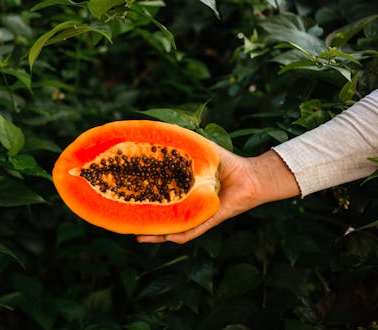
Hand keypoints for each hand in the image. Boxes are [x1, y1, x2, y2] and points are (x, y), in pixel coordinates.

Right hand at [136, 144, 299, 243]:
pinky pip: (193, 231)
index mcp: (183, 190)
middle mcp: (188, 205)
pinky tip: (167, 237)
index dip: (144, 198)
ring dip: (157, 235)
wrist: (251, 175)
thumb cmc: (227, 162)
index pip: (160, 197)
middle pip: (163, 216)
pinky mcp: (210, 220)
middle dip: (145, 222)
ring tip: (140, 237)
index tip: (126, 197)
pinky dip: (180, 235)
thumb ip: (181, 141)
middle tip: (127, 223)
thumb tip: (159, 130)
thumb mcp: (200, 149)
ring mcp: (198, 215)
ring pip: (174, 229)